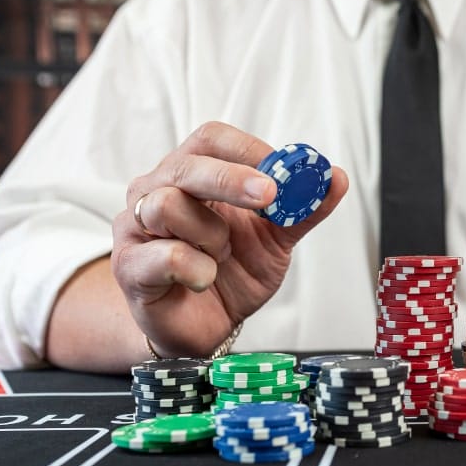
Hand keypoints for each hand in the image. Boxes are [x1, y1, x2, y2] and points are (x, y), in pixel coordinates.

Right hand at [112, 121, 348, 357]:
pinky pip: (164, 255)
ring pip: (168, 205)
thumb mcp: (276, 240)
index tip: (283, 172)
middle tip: (270, 195)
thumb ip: (303, 209)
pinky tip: (204, 280)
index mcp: (193, 174)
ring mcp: (136, 226)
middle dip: (233, 179)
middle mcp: (156, 190)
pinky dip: (197, 268)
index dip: (248, 149)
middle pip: (187, 165)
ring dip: (212, 235)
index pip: (212, 138)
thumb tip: (336, 177)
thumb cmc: (232, 273)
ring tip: (222, 256)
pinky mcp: (129, 266)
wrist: (205, 327)